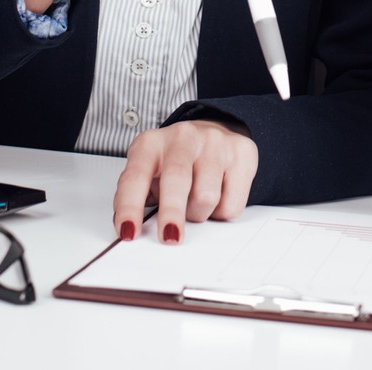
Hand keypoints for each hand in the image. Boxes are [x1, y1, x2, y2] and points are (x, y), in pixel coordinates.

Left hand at [111, 119, 258, 243]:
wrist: (211, 133)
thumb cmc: (173, 162)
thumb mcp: (149, 173)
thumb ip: (139, 198)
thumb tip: (134, 231)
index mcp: (151, 143)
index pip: (135, 177)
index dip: (130, 207)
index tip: (129, 232)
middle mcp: (182, 137)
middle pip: (177, 180)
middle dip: (172, 214)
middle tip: (170, 237)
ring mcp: (214, 142)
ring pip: (206, 197)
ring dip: (198, 214)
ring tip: (194, 205)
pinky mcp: (242, 152)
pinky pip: (231, 204)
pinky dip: (221, 213)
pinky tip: (217, 196)